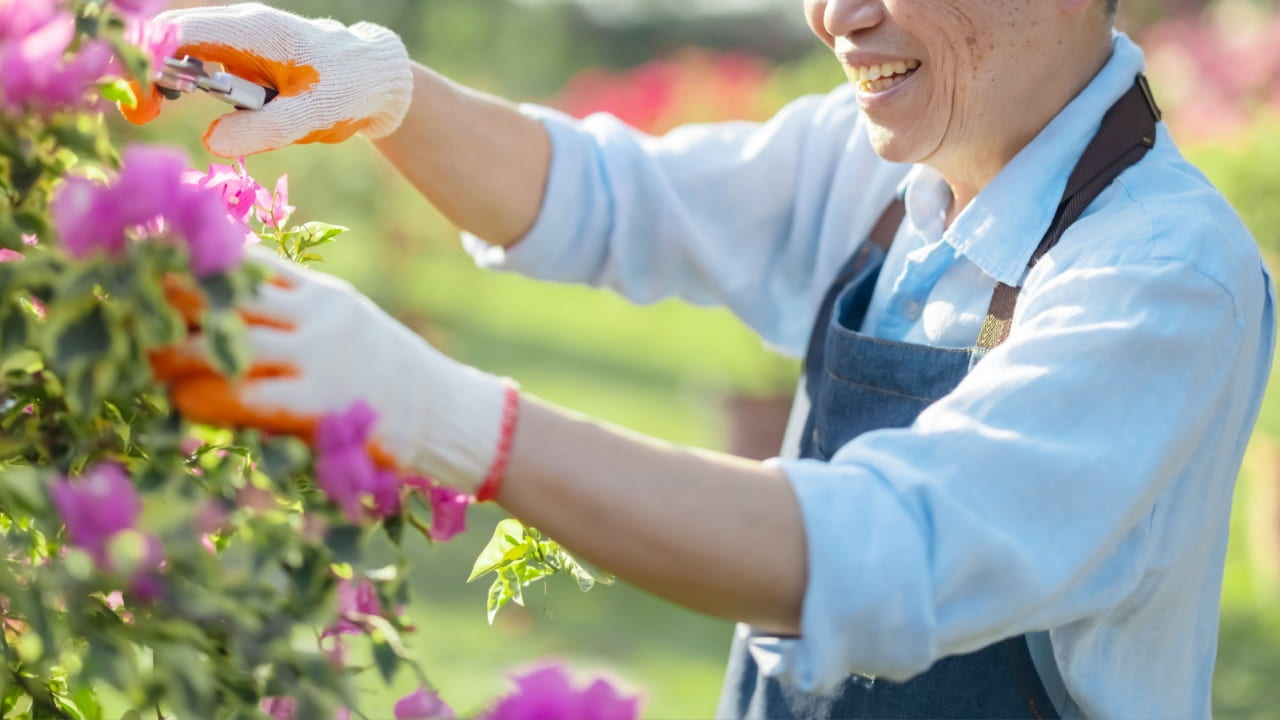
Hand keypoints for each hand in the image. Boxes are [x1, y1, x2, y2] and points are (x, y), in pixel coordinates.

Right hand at [124, 2, 412, 157]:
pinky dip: (182, 80)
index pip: (178, 32)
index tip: (138, 100)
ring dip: (161, 77)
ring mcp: (238, 41)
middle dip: (145, 71)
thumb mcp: (312, 115)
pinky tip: (176, 99)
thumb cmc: (348, 90)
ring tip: (151, 108)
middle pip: (170, 37)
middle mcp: (238, 28)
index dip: (146, 60)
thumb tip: (211, 141)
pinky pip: (200, 63)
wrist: (376, 79)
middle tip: (141, 113)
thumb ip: (264, 128)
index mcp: (252, 31)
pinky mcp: (242, 58)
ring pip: (181, 50)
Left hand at [154, 249, 516, 497]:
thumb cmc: (383, 379)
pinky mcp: (323, 401)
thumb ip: (290, 315)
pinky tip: (182, 398)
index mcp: (320, 294)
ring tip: (136, 354)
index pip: (245, 262)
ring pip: (231, 342)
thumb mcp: (341, 329)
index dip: (190, 256)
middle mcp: (318, 315)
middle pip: (229, 294)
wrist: (444, 416)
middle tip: (119, 299)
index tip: (139, 252)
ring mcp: (321, 356)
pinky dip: (211, 395)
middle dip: (170, 296)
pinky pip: (251, 394)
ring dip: (176, 348)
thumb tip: (219, 311)